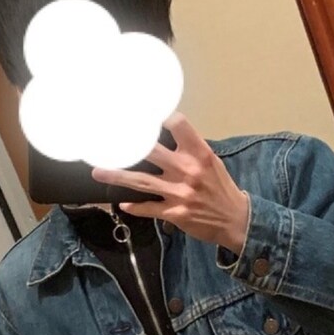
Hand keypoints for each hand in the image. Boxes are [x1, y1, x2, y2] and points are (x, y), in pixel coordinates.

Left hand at [92, 113, 249, 254]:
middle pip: (151, 150)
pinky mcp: (174, 213)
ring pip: (141, 181)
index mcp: (198, 153)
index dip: (159, 116)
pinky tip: (122, 203)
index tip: (142, 113)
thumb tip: (164, 136)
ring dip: (117, 176)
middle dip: (127, 143)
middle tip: (106, 138)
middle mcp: (187, 170)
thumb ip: (189, 149)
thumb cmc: (221, 189)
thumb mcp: (211, 163)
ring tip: (98, 171)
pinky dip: (134, 207)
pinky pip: (148, 208)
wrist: (235, 221)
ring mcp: (179, 192)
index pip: (177, 123)